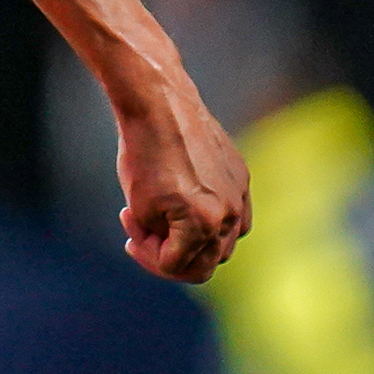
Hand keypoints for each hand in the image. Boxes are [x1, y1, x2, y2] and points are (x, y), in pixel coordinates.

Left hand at [116, 78, 249, 283]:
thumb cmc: (142, 155)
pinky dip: (210, 222)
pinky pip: (235, 218)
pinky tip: (185, 206)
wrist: (160, 106)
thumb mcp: (139, 209)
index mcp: (203, 224)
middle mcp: (230, 215)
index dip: (148, 256)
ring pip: (223, 244)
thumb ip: (162, 242)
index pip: (177, 267)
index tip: (131, 232)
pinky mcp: (242, 180)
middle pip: (205, 264)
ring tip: (162, 219)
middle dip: (169, 255)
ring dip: (191, 242)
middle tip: (143, 233)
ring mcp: (241, 197)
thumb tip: (178, 253)